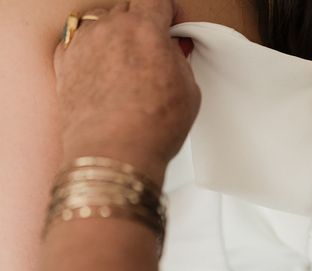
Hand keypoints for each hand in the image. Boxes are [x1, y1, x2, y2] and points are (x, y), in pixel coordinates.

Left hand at [54, 0, 200, 181]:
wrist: (114, 154)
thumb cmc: (150, 128)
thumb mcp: (189, 90)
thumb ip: (179, 60)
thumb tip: (171, 52)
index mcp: (144, 28)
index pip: (156, 0)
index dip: (168, 13)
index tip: (172, 28)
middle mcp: (109, 28)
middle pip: (128, 9)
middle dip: (144, 24)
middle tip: (155, 50)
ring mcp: (82, 44)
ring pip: (101, 23)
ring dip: (116, 35)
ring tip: (128, 64)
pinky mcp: (63, 64)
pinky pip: (77, 42)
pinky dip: (91, 50)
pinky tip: (104, 71)